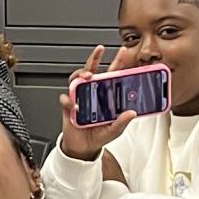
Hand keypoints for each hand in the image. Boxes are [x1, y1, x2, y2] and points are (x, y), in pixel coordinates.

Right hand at [54, 45, 135, 171]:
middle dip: (95, 58)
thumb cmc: (99, 135)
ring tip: (87, 76)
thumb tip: (131, 113)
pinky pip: (66, 99)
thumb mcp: (114, 130)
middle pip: (92, 70)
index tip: (122, 52)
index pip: (112, 75)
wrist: (83, 148)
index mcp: (105, 95)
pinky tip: (74, 106)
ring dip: (80, 74)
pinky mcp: (68, 106)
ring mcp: (79, 97)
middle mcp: (92, 93)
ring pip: (77, 78)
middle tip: (100, 50)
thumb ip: (122, 122)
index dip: (117, 63)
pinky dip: (69, 101)